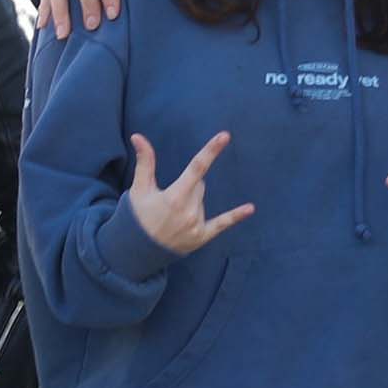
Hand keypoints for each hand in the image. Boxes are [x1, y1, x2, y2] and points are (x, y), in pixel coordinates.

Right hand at [124, 132, 254, 252]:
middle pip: (199, 185)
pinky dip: (236, 216)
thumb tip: (137, 136)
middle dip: (188, 186)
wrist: (137, 251)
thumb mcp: (139, 189)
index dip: (211, 150)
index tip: (225, 136)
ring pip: (202, 201)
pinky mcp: (202, 237)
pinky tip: (251, 208)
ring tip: (172, 216)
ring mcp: (197, 225)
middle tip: (168, 200)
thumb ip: (145, 162)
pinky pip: (222, 223)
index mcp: (175, 196)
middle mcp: (189, 211)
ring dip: (192, 202)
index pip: (197, 167)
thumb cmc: (137, 217)